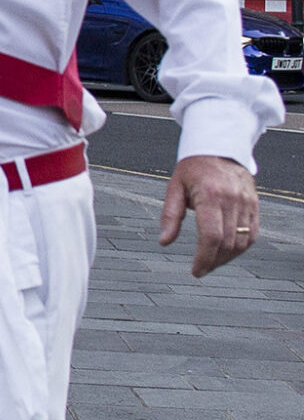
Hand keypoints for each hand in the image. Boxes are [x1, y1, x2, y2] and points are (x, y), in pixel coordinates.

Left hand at [160, 153, 258, 276]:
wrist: (220, 148)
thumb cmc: (193, 168)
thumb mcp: (174, 187)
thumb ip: (170, 215)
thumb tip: (164, 241)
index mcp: (210, 195)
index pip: (211, 236)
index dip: (204, 258)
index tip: (195, 271)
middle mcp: (232, 200)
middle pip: (227, 242)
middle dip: (213, 262)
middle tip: (201, 270)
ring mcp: (247, 203)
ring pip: (242, 241)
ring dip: (227, 258)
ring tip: (211, 263)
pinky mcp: (254, 205)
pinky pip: (252, 234)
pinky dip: (241, 247)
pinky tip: (227, 252)